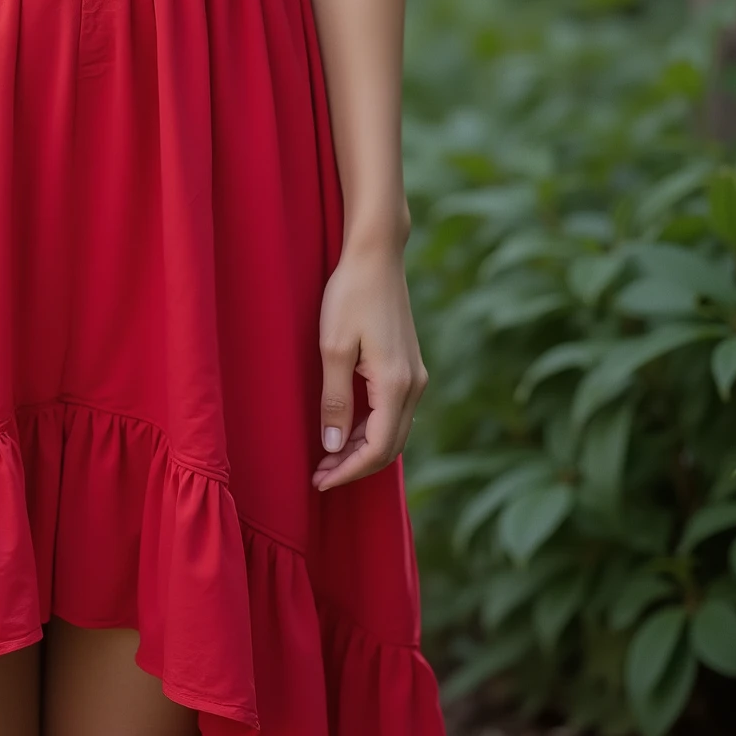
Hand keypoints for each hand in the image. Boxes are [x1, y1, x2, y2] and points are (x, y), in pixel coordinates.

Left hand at [311, 242, 426, 492]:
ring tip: (328, 455)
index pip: (378, 448)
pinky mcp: (409, 364)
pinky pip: (394, 411)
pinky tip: (346, 427)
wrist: (376, 255)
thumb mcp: (333, 348)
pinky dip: (371, 428)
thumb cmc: (350, 295)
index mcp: (396, 384)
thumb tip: (334, 446)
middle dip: (355, 465)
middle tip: (320, 473)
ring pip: (393, 430)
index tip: (320, 480)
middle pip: (390, 446)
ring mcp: (415, 375)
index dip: (349, 470)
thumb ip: (335, 401)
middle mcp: (413, 384)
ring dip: (363, 448)